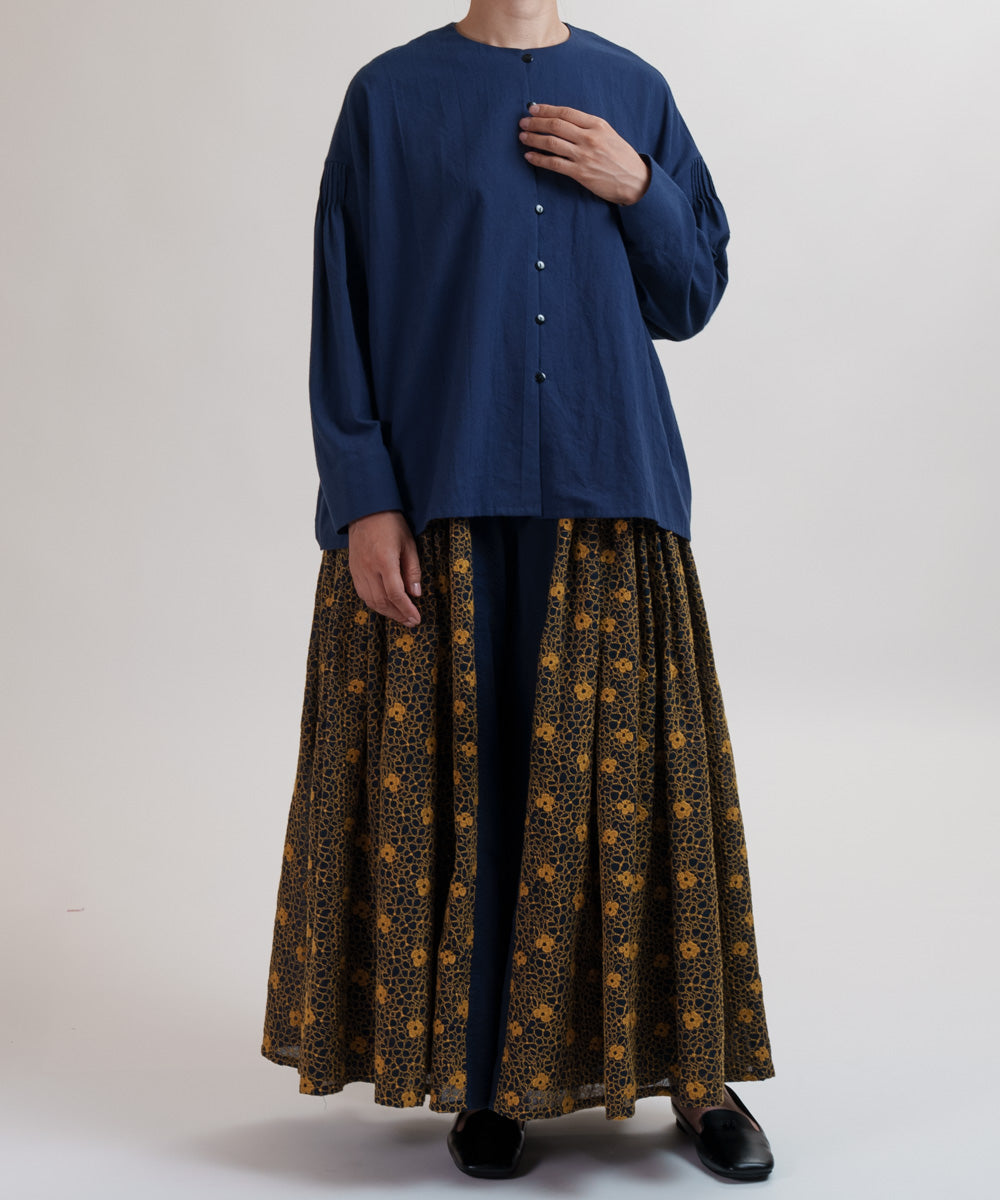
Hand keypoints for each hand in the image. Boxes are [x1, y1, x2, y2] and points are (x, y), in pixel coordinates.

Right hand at [347, 510, 421, 626]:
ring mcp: (358, 570)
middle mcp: (368, 568)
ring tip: (400, 617)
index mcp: (384, 561)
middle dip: (398, 615)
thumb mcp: (409, 544)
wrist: (365, 510)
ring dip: (386, 612)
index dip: (406, 610)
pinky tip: (385, 606)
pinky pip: (362, 593)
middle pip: (383, 601)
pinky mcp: (353, 570)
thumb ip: (412, 570)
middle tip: (411, 622)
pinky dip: (374, 604)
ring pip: (371, 600)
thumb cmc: (391, 524)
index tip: (417, 619)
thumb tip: (416, 594)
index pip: (395, 594)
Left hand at [517, 103, 651, 205]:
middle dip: (536, 122)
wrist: (635, 181)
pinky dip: (539, 159)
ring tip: (523, 136)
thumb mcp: (609, 135)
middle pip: (556, 125)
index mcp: (597, 124)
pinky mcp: (580, 173)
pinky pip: (554, 164)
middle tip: (523, 122)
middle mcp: (590, 138)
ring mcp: (584, 155)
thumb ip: (589, 128)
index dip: (547, 109)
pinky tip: (529, 156)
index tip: (533, 108)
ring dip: (534, 138)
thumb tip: (565, 122)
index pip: (566, 112)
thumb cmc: (622, 158)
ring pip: (552, 143)